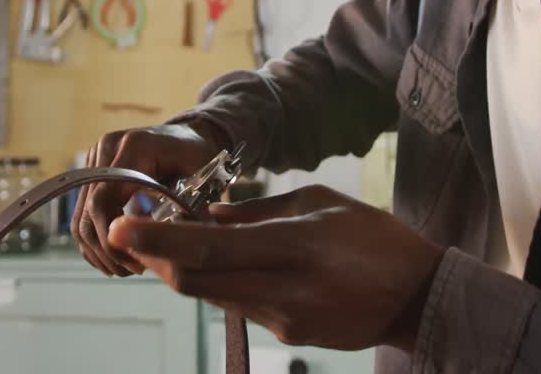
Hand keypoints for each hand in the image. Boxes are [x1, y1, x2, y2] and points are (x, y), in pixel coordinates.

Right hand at [71, 121, 227, 276]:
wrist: (186, 135)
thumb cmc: (197, 154)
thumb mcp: (203, 177)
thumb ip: (196, 209)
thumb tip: (191, 248)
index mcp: (134, 147)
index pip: (104, 200)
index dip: (113, 237)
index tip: (137, 260)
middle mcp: (106, 150)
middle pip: (88, 212)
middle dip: (107, 250)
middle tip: (133, 270)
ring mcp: (94, 161)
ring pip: (80, 218)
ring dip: (98, 250)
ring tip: (126, 268)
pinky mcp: (91, 174)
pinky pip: (82, 214)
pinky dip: (95, 240)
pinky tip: (116, 257)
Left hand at [108, 185, 445, 351]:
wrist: (420, 297)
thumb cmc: (374, 238)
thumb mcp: (318, 204)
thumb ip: (258, 212)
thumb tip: (206, 215)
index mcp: (295, 245)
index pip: (210, 249)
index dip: (159, 240)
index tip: (121, 226)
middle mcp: (284, 288)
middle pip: (197, 282)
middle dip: (158, 258)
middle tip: (134, 231)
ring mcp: (284, 319)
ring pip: (213, 296)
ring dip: (189, 270)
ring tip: (179, 240)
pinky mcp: (288, 336)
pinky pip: (239, 306)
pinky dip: (224, 283)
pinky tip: (235, 263)